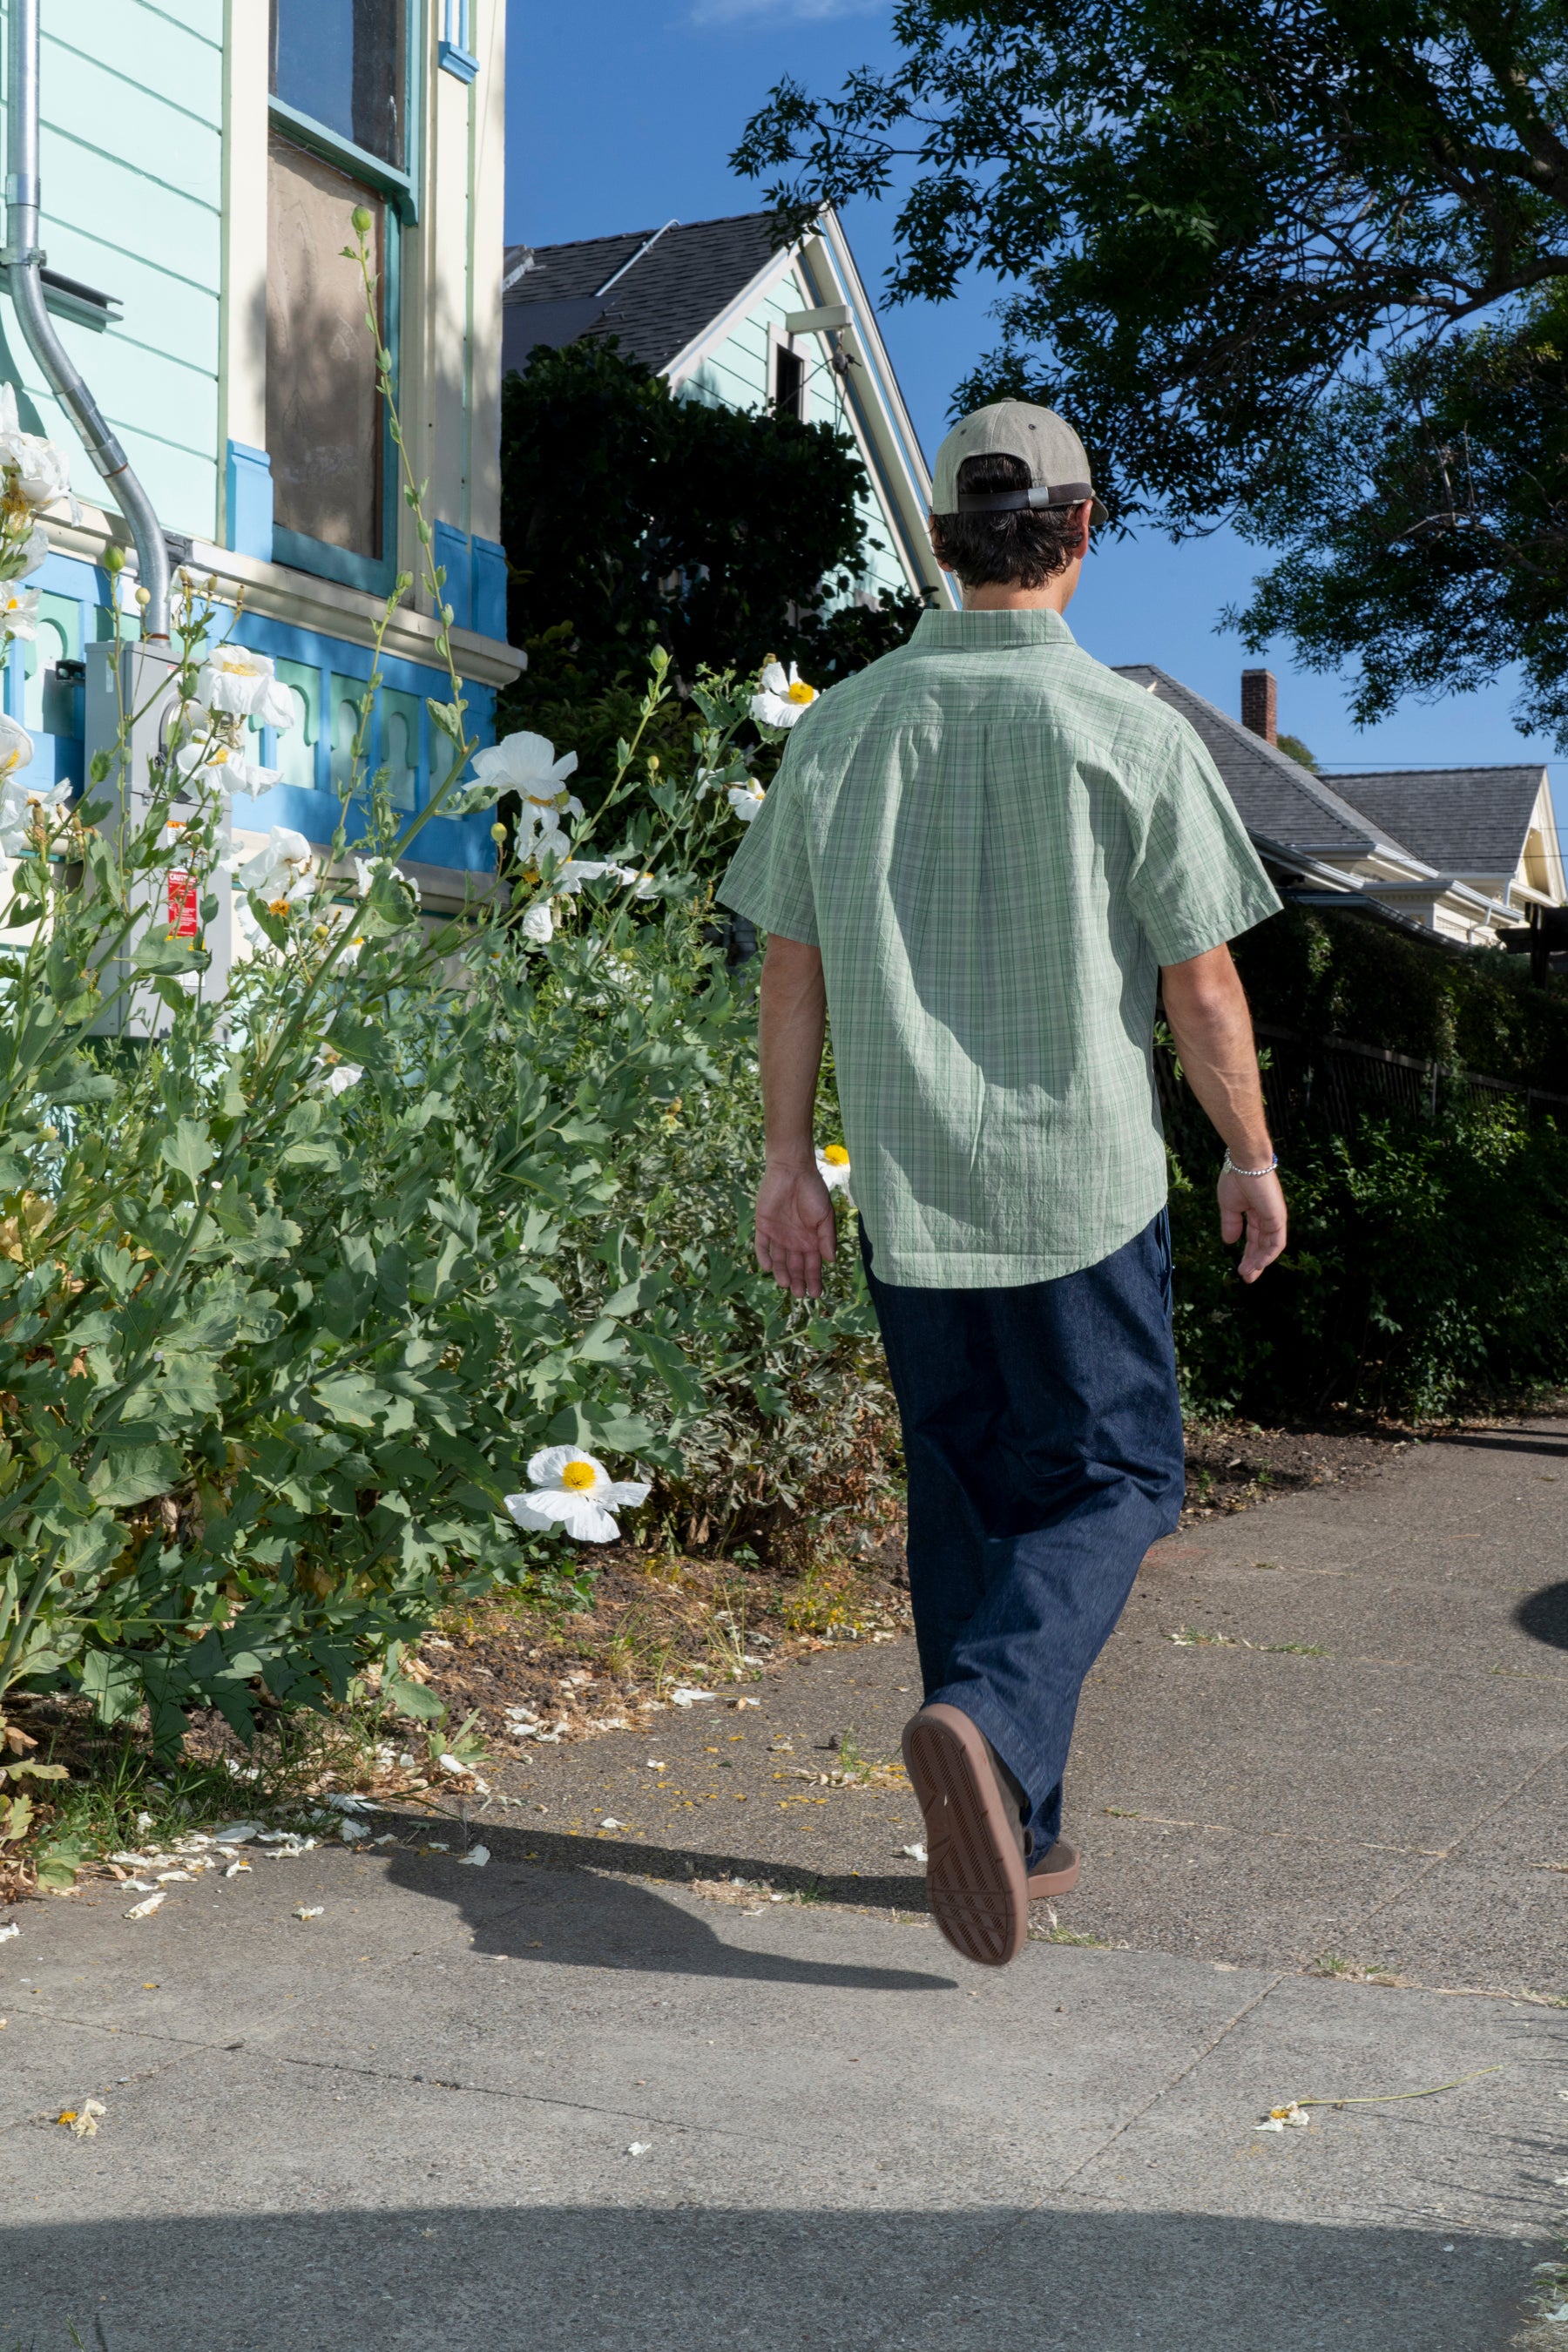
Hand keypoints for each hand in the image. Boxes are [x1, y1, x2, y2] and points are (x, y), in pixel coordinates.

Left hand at [755, 1160, 836, 1299]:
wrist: (792, 1171)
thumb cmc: (812, 1191)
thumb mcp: (825, 1215)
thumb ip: (827, 1238)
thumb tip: (831, 1261)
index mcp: (811, 1239)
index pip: (812, 1265)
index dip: (814, 1279)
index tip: (816, 1294)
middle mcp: (794, 1240)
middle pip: (795, 1266)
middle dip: (798, 1281)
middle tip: (800, 1294)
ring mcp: (777, 1234)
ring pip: (778, 1260)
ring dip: (781, 1273)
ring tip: (786, 1284)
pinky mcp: (763, 1226)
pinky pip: (761, 1245)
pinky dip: (763, 1256)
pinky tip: (767, 1267)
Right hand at [1217, 1166, 1286, 1282]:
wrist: (1244, 1164)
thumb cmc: (1235, 1179)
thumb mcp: (1229, 1207)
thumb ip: (1231, 1224)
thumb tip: (1229, 1242)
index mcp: (1257, 1212)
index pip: (1254, 1238)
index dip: (1248, 1254)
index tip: (1241, 1270)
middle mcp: (1268, 1217)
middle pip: (1262, 1245)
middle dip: (1255, 1262)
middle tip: (1247, 1278)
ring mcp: (1275, 1218)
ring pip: (1270, 1247)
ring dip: (1259, 1262)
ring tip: (1248, 1275)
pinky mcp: (1278, 1218)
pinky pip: (1276, 1242)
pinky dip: (1268, 1255)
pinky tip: (1258, 1265)